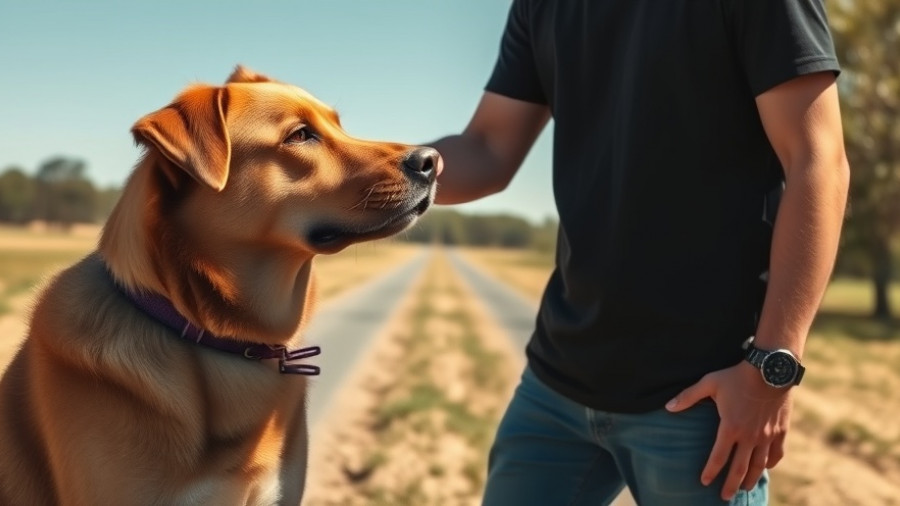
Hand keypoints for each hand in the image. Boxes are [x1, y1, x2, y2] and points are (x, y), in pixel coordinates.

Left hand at [665, 361, 792, 500]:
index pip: (718, 457)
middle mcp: (750, 436)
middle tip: (725, 497)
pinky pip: (777, 454)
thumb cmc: (737, 376)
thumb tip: (668, 407)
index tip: (704, 482)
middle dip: (731, 485)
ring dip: (751, 479)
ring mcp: (767, 435)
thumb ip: (688, 397)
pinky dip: (771, 464)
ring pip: (760, 465)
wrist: (770, 369)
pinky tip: (766, 468)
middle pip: (740, 468)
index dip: (710, 472)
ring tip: (744, 488)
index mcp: (730, 427)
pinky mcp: (781, 431)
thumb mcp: (709, 383)